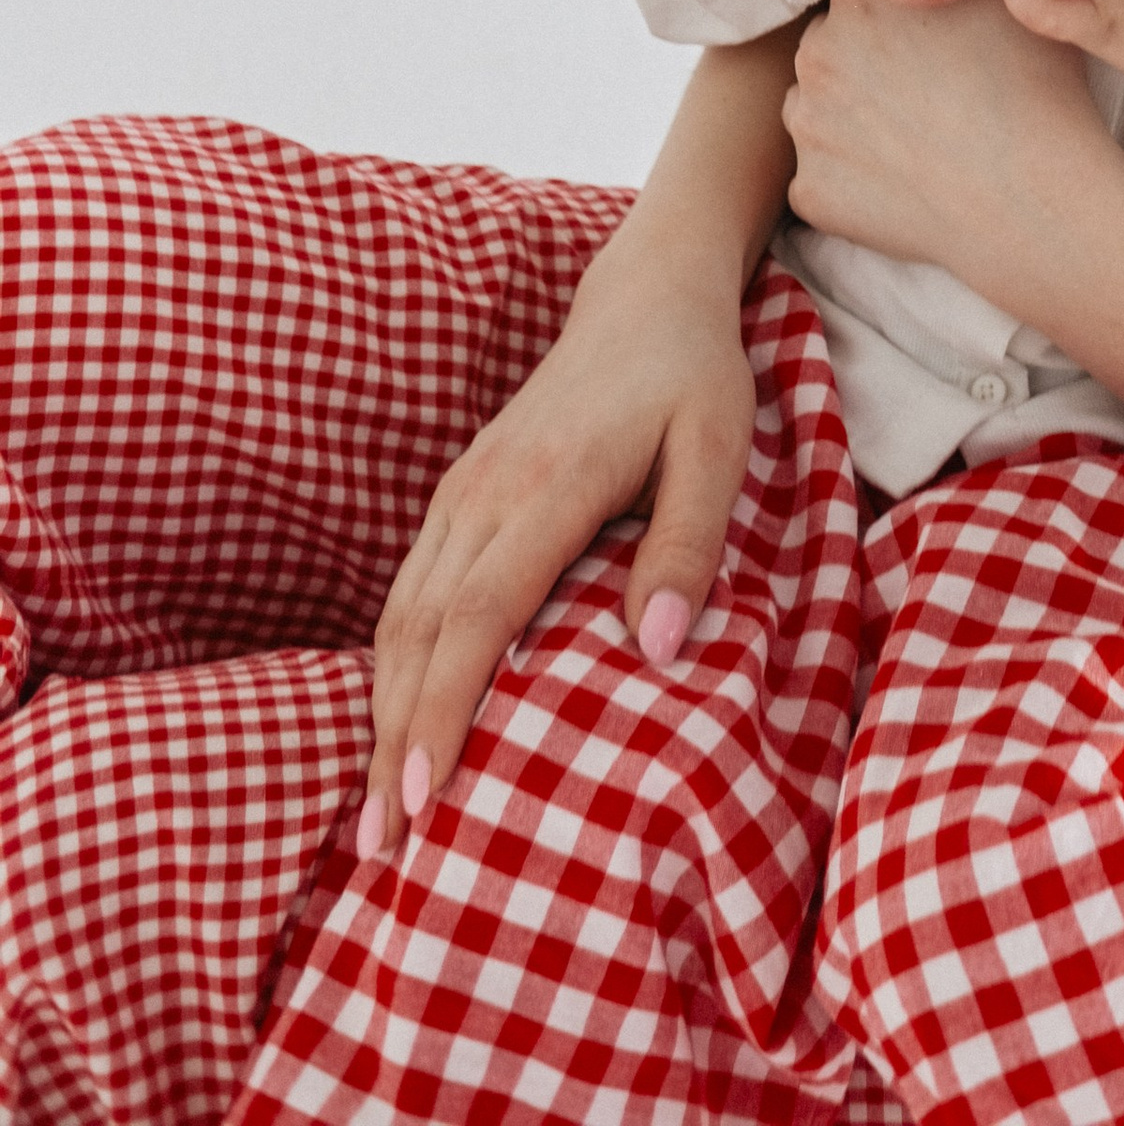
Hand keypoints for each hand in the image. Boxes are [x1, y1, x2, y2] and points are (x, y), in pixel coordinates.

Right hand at [363, 230, 755, 855]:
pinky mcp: (459, 498)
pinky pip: (409, 595)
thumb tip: (654, 650)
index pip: (477, 615)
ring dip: (382, 715)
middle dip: (395, 742)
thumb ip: (688, 542)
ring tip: (376, 818)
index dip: (444, 709)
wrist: (645, 299)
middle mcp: (484, 492)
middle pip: (419, 632)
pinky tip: (393, 727)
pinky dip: (393, 669)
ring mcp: (462, 494)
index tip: (424, 800)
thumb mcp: (720, 447)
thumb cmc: (693, 378)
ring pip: (401, 618)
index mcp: (546, 485)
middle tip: (385, 851)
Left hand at [783, 0, 1123, 300]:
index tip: (934, 44)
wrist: (1029, 194)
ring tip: (914, 140)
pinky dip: (854, 183)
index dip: (902, 17)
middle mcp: (816, 53)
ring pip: (821, 113)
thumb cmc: (1031, 86)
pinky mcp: (809, 191)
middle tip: (927, 94)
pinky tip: (904, 186)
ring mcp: (807, 126)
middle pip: (834, 50)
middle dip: (869, 66)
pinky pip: (826, 179)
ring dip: (852, 122)